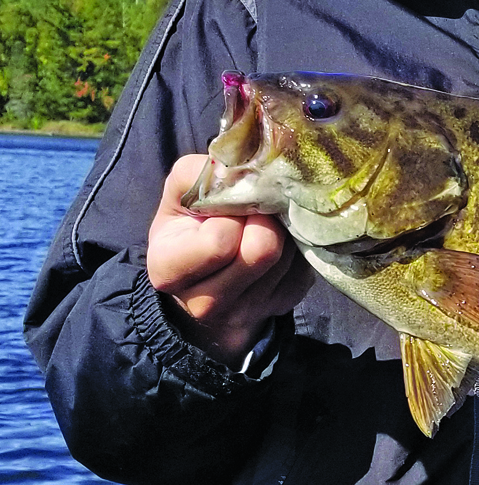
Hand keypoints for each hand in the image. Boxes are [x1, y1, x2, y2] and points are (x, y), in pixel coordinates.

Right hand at [146, 155, 312, 363]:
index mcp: (168, 271)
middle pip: (262, 250)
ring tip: (265, 224)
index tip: (227, 206)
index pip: (220, 241)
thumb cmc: (192, 222)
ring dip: (282, 230)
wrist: (208, 265)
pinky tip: (279, 242)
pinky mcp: (280, 307)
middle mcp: (203, 304)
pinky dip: (296, 247)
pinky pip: (304, 269)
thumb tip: (243, 172)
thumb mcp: (181, 192)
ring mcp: (244, 313)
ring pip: (288, 257)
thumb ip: (200, 175)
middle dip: (264, 218)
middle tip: (254, 210)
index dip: (232, 212)